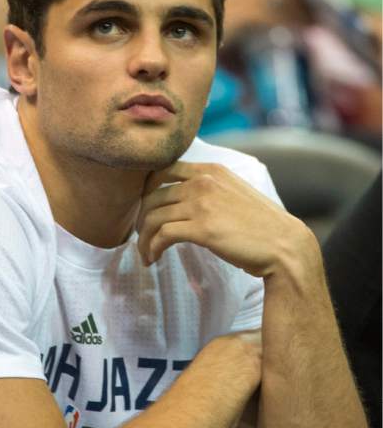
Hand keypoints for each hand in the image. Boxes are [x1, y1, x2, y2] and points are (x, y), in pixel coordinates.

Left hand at [137, 161, 306, 275]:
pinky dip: (152, 248)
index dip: (147, 190)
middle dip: (142, 218)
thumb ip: (211, 189)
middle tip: (143, 237)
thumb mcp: (234, 193)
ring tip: (146, 253)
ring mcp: (201, 204)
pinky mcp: (202, 229)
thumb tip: (185, 199)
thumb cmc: (260, 226)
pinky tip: (154, 258)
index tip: (146, 209)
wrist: (284, 245)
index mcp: (211, 170)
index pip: (163, 169)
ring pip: (153, 217)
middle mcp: (203, 182)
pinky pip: (162, 235)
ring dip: (144, 238)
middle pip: (152, 196)